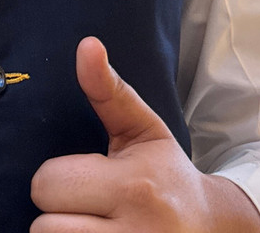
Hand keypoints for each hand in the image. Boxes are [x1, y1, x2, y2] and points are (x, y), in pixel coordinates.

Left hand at [30, 38, 259, 232]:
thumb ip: (108, 91)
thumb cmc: (167, 175)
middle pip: (44, 228)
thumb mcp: (142, 129)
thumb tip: (86, 44)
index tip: (82, 180)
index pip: (46, 184)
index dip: (55, 180)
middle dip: (56, 215)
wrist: (215, 229)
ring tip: (87, 227)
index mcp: (134, 186)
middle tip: (83, 208)